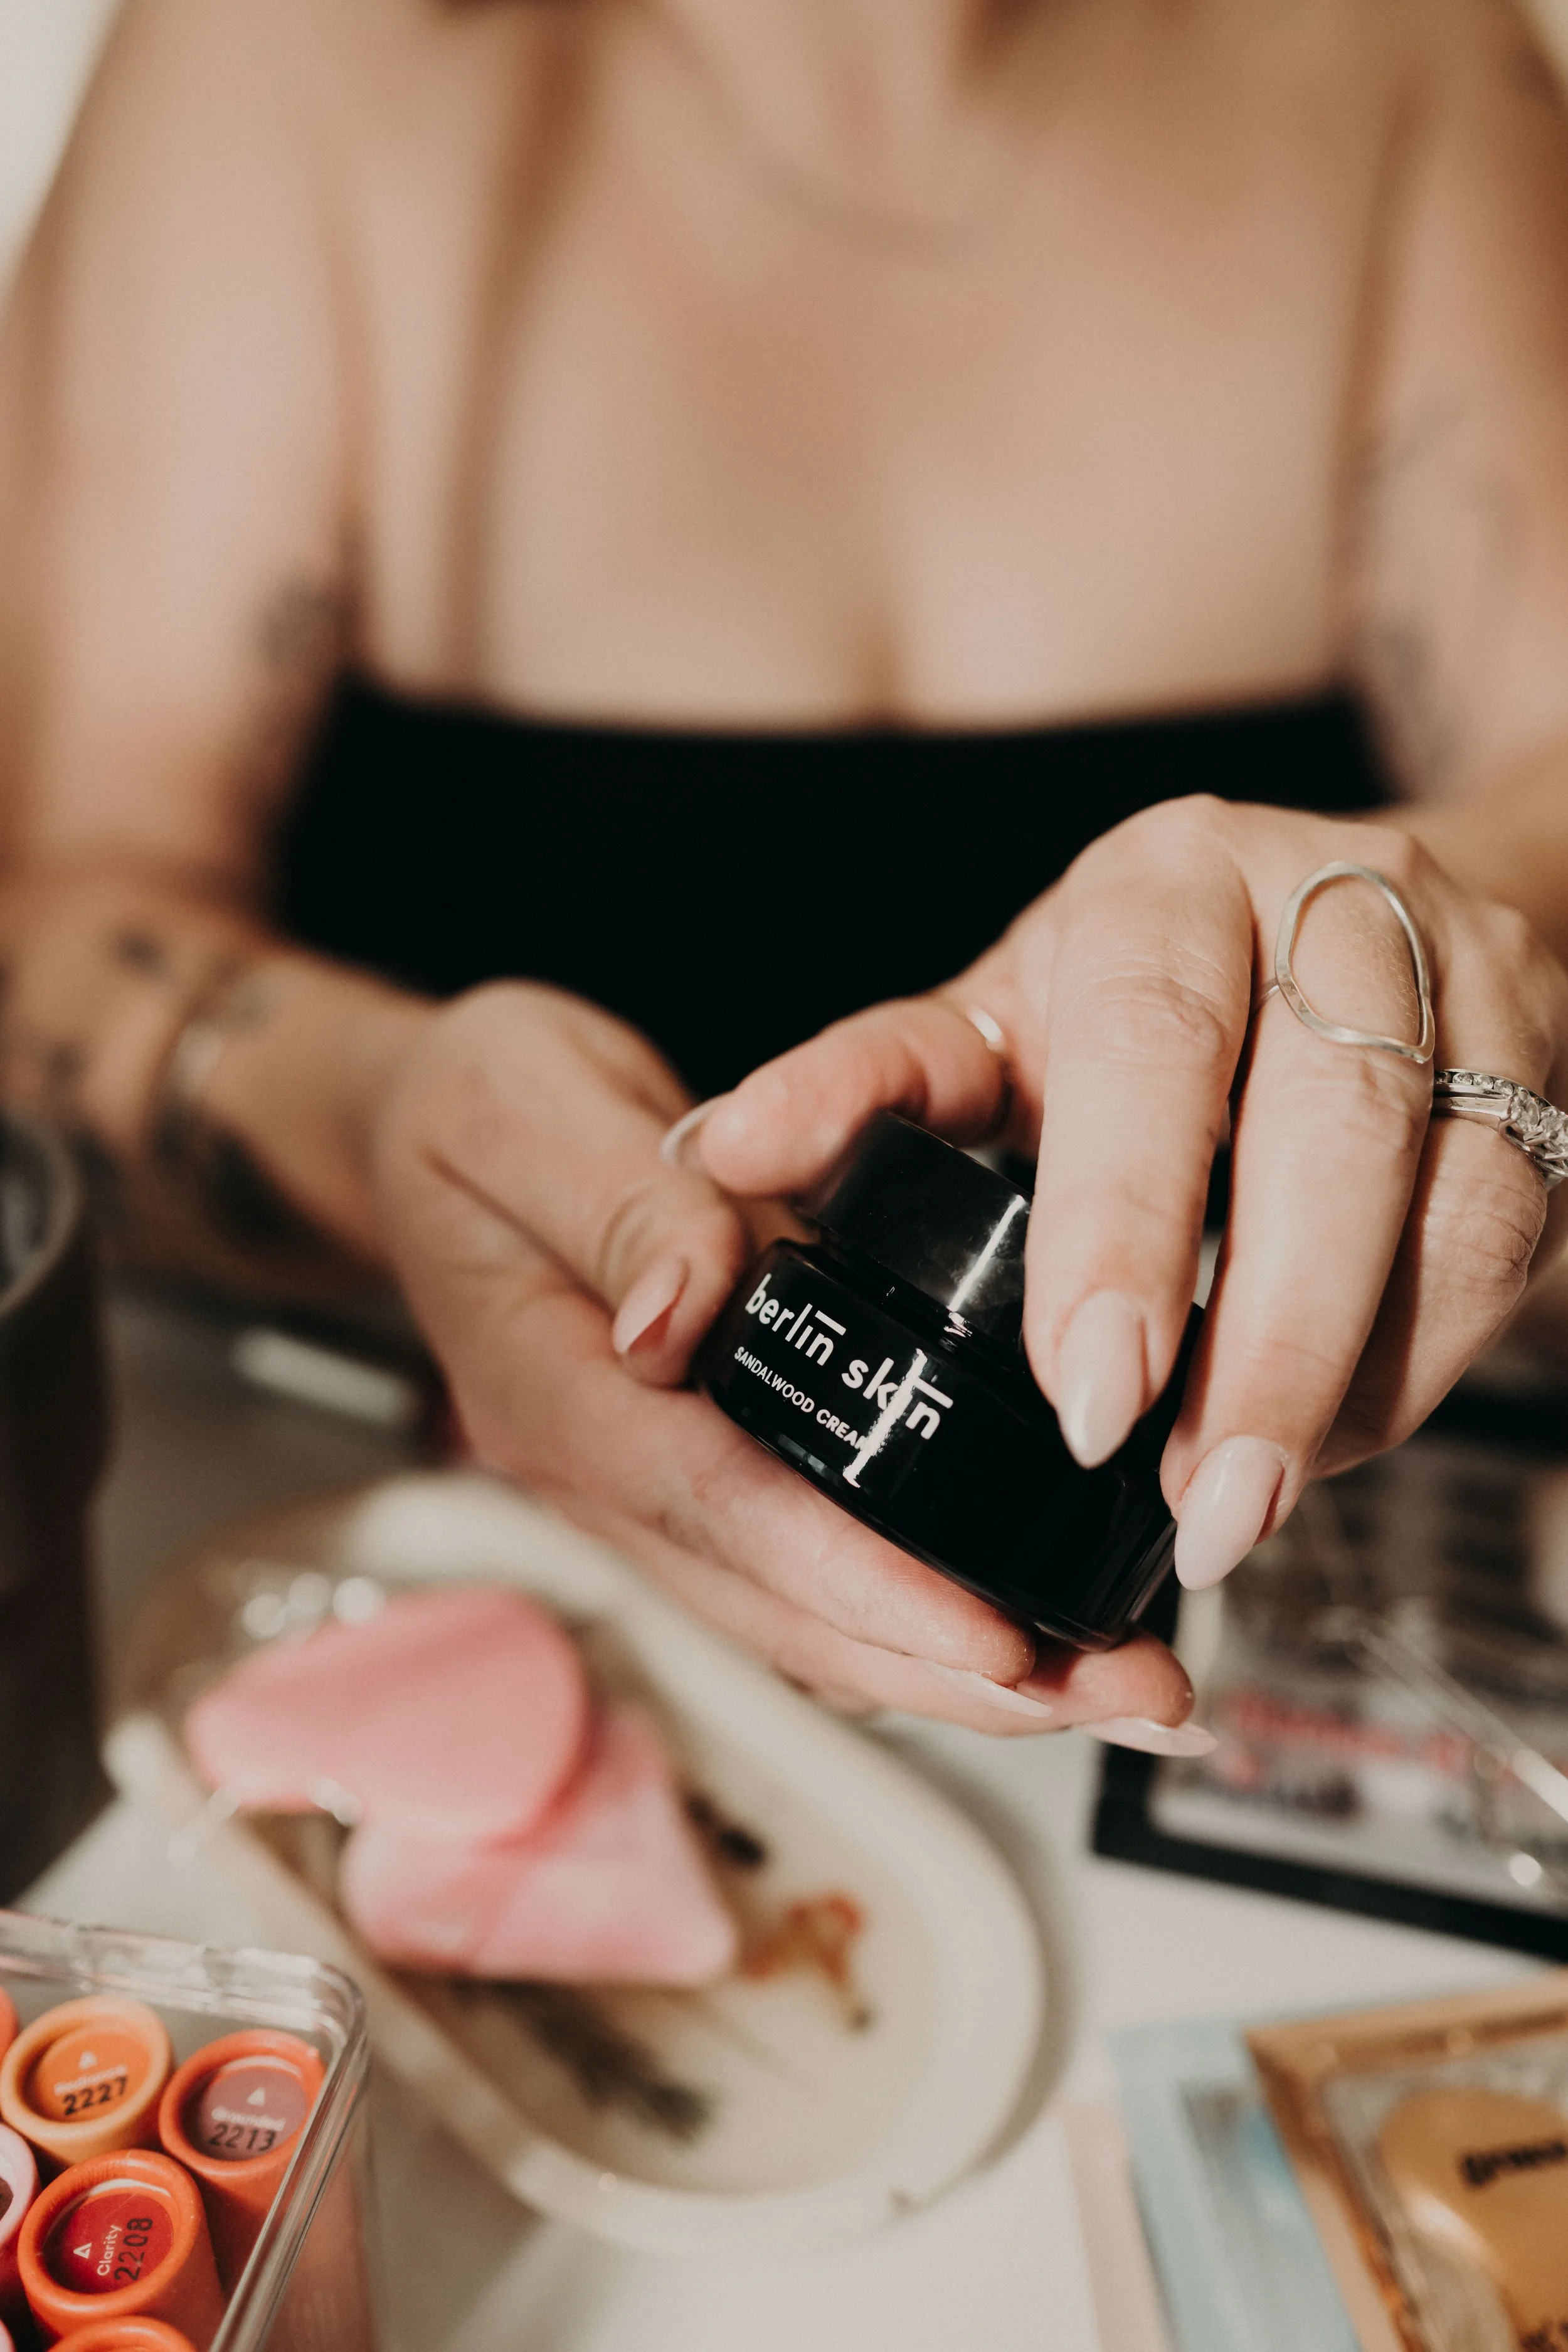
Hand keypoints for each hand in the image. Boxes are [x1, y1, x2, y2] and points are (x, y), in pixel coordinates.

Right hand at [369, 982, 1196, 1739]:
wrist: (432, 1136)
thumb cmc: (473, 1109)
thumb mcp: (521, 1105)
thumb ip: (616, 1201)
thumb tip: (689, 1313)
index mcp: (558, 1388)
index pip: (722, 1509)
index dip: (861, 1585)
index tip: (996, 1636)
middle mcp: (610, 1470)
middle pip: (786, 1610)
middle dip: (959, 1671)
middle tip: (1128, 1701)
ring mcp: (654, 1490)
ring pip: (810, 1620)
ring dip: (964, 1670)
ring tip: (1122, 1689)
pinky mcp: (701, 1477)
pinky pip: (815, 1575)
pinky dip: (925, 1614)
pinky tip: (1038, 1629)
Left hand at [691, 799, 1567, 1588]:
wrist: (1350, 905)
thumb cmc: (1143, 985)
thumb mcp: (996, 1012)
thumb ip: (870, 1083)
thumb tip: (726, 1153)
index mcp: (1169, 881)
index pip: (1155, 1046)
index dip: (1125, 1227)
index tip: (1084, 1393)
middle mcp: (1332, 903)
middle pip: (1332, 1124)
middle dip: (1264, 1337)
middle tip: (1185, 1499)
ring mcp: (1465, 982)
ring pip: (1456, 1193)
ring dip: (1355, 1376)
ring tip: (1248, 1505)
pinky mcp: (1545, 1069)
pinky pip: (1513, 1234)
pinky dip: (1422, 1361)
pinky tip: (1332, 1438)